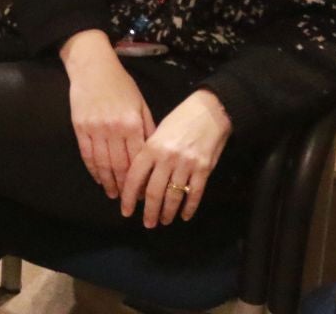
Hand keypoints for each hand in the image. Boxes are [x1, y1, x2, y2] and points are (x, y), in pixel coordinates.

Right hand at [61, 30, 153, 197]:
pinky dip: (93, 170)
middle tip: (129, 201)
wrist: (92, 67)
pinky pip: (86, 155)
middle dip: (126, 187)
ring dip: (108, 183)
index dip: (141, 179)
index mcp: (132, 124)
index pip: (137, 160)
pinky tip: (99, 179)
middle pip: (120, 166)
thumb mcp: (141, 103)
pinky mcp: (79, 128)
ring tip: (113, 195)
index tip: (145, 193)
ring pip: (102, 164)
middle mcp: (113, 129)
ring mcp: (94, 129)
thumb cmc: (121, 84)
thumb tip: (154, 154)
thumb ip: (148, 128)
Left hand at [120, 90, 231, 227]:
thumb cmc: (180, 120)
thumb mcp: (158, 132)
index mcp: (151, 147)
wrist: (210, 111)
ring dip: (167, 212)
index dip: (128, 197)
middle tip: (147, 223)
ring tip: (164, 220)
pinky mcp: (204, 169)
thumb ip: (148, 154)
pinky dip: (189, 207)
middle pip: (154, 192)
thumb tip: (138, 180)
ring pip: (173, 196)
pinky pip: (194, 194)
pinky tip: (184, 215)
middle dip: (149, 211)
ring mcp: (186, 164)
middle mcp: (167, 158)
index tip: (125, 211)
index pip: (135, 178)